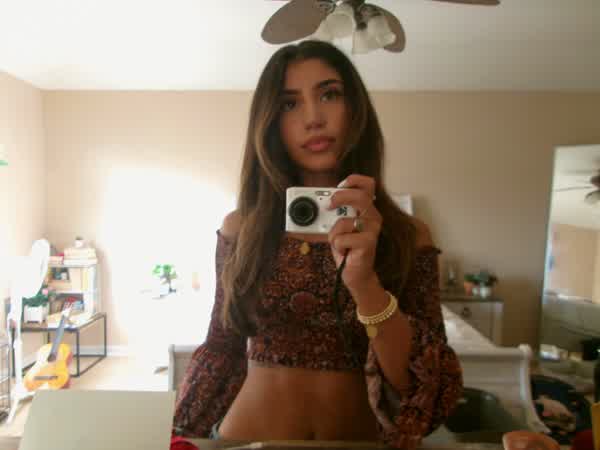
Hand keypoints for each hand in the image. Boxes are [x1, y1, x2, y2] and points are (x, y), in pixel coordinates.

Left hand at [328, 174, 382, 293]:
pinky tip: (345, 252)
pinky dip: (336, 246)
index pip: (368, 184)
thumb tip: (295, 213)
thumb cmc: (345, 248)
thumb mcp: (332, 228)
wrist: (355, 274)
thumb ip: (322, 217)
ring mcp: (373, 230)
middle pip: (361, 196)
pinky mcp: (368, 243)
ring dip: (333, 233)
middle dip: (341, 197)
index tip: (338, 186)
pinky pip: (341, 239)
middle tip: (328, 205)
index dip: (353, 180)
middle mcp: (373, 216)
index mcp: (366, 208)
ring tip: (338, 242)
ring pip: (345, 221)